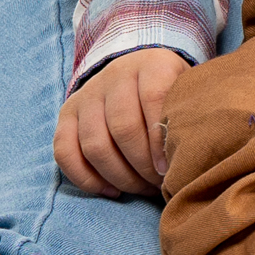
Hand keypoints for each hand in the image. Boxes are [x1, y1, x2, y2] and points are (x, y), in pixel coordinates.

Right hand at [56, 48, 190, 198]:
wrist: (138, 72)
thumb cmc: (173, 93)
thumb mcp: (188, 93)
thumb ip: (190, 115)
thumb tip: (190, 158)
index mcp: (151, 64)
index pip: (153, 97)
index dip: (161, 139)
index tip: (170, 168)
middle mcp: (115, 74)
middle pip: (122, 127)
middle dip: (142, 166)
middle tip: (158, 184)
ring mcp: (88, 94)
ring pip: (94, 144)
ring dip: (120, 177)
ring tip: (141, 188)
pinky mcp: (67, 114)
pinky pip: (64, 151)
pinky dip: (86, 179)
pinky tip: (112, 191)